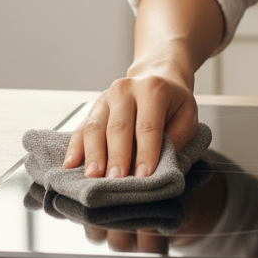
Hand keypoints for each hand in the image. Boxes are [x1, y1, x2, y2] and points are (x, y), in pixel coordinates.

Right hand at [62, 61, 198, 179]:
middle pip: (118, 127)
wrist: (157, 77)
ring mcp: (106, 97)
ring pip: (95, 128)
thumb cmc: (173, 102)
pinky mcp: (93, 107)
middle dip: (117, 156)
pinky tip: (70, 165)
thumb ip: (176, 138)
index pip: (148, 125)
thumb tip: (161, 165)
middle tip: (116, 180)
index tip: (143, 175)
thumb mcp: (187, 115)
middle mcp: (126, 89)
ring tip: (93, 177)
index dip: (146, 152)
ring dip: (93, 154)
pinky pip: (81, 128)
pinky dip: (75, 148)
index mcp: (153, 89)